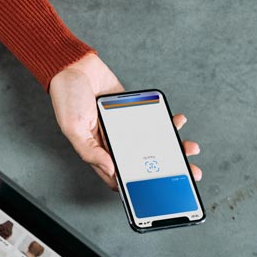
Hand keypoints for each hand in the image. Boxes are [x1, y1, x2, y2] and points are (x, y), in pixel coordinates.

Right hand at [48, 53, 202, 190]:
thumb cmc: (66, 98)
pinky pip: (153, 120)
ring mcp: (125, 128)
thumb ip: (90, 151)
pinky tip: (178, 122)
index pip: (120, 176)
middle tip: (187, 172)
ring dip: (172, 146)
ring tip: (190, 148)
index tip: (158, 190)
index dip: (137, 186)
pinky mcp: (133, 113)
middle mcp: (113, 143)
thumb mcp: (74, 128)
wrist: (76, 67)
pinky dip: (167, 122)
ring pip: (152, 143)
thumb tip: (110, 170)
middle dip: (165, 168)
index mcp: (98, 151)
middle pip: (142, 162)